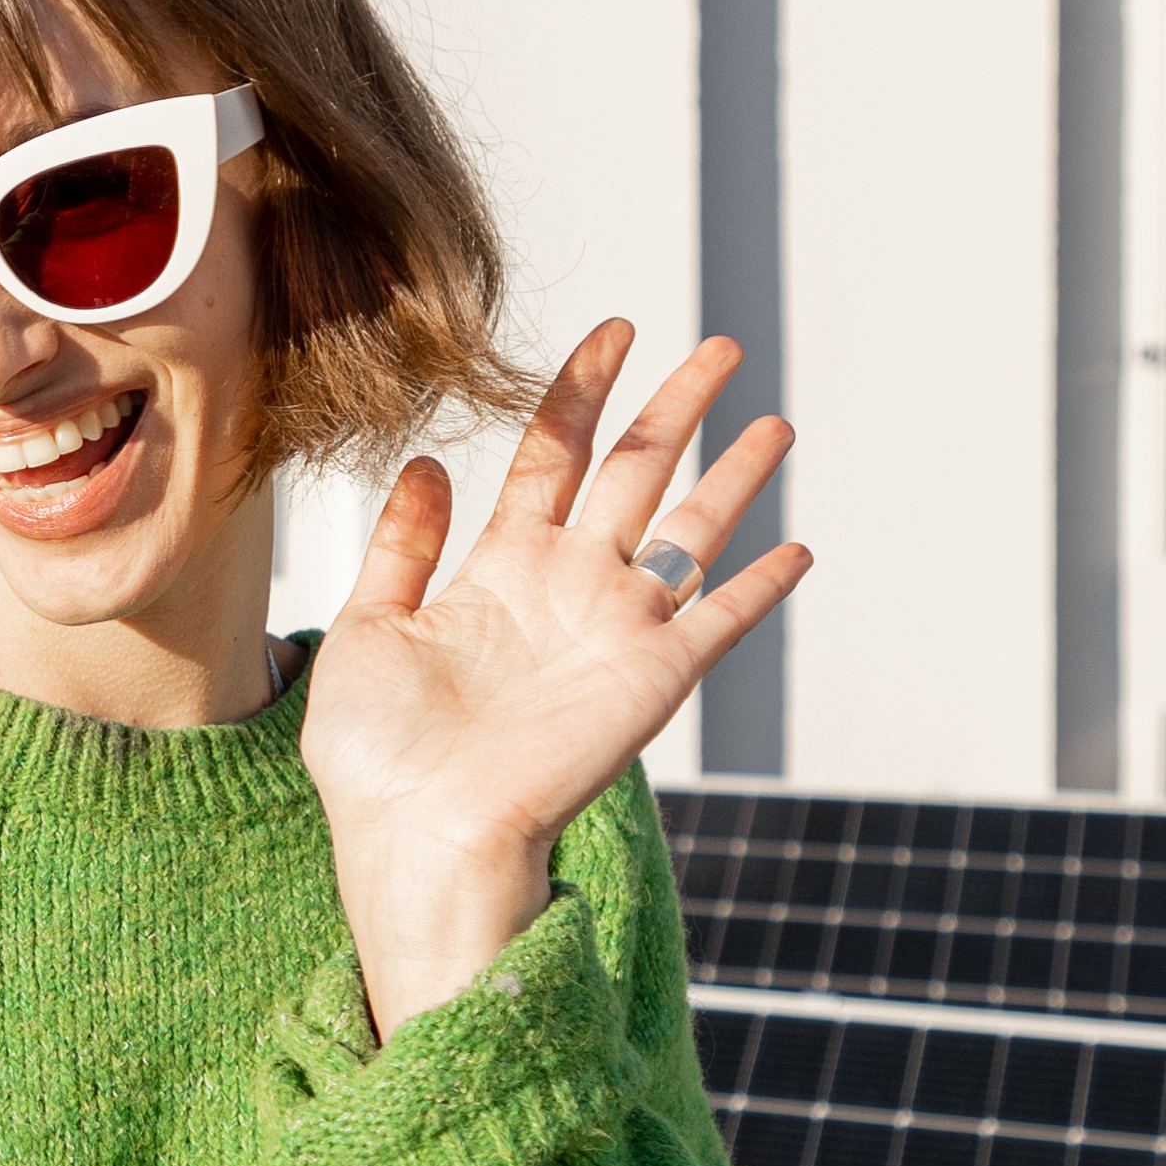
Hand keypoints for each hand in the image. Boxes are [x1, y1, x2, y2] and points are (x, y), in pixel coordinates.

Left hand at [301, 321, 807, 1037]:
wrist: (416, 836)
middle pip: (636, 471)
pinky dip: (761, 587)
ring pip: (690, 530)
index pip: (553, 454)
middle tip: (719, 345)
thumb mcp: (366, 629)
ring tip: (774, 419)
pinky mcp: (653, 680)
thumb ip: (402, 546)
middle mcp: (568, 588)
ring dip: (736, 476)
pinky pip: (719, 621)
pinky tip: (798, 548)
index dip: (583, 389)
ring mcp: (615, 631)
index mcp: (500, 568)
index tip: (614, 329)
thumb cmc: (377, 756)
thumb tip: (429, 462)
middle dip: (678, 406)